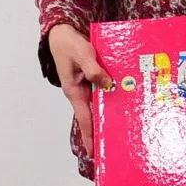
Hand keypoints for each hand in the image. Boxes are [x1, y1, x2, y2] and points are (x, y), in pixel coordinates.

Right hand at [47, 24, 112, 150]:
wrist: (63, 34)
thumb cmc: (70, 44)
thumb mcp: (82, 54)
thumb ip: (93, 69)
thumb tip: (106, 84)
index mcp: (74, 91)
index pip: (84, 117)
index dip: (89, 134)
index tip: (93, 151)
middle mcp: (80, 93)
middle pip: (91, 117)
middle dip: (99, 132)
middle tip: (111, 148)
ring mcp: (86, 88)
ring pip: (98, 107)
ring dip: (106, 118)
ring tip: (119, 133)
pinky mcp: (92, 81)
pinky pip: (101, 95)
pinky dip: (110, 101)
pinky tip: (122, 107)